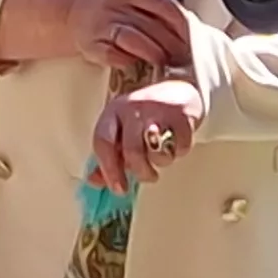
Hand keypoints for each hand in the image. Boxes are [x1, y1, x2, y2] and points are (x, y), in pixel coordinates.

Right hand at [64, 0, 194, 72]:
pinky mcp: (91, 46)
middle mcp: (114, 5)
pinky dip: (128, 60)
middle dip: (172, 43)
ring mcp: (101, 26)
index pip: (162, 3)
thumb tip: (191, 30)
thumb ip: (158, 9)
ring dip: (153, 53)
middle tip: (187, 56)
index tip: (196, 36)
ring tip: (166, 62)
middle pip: (150, 25)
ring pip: (133, 39)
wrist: (73, 13)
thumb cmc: (115, 7)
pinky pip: (113, 56)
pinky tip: (138, 64)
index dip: (181, 22)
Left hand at [90, 76, 206, 190]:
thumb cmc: (145, 116)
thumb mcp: (121, 130)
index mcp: (114, 111)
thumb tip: (95, 181)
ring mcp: (159, 110)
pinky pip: (181, 148)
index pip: (103, 142)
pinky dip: (179, 152)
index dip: (109, 169)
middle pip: (132, 150)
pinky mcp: (183, 115)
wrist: (177, 89)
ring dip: (162, 161)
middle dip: (141, 171)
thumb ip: (109, 156)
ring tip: (162, 153)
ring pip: (158, 152)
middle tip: (147, 176)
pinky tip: (175, 142)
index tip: (118, 188)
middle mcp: (134, 108)